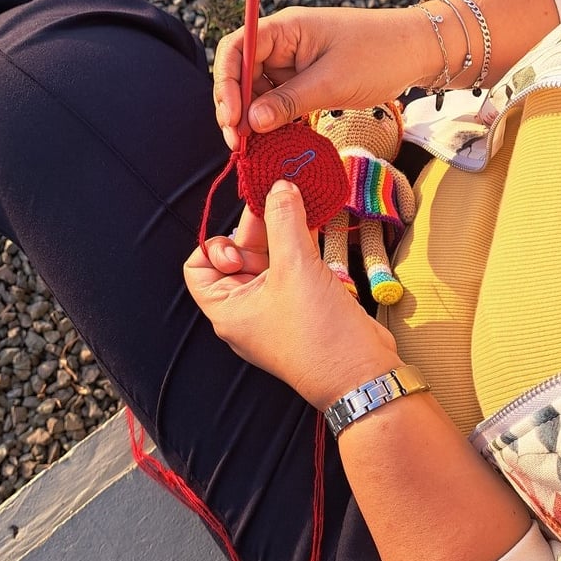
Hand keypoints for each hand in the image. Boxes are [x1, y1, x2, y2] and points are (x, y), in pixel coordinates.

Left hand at [184, 180, 400, 409]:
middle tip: (279, 199)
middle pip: (238, 256)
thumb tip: (278, 186)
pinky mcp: (304, 305)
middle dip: (258, 228)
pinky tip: (317, 224)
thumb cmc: (316, 331)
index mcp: (227, 309)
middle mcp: (246, 309)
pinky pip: (295, 269)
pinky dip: (303, 246)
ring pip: (270, 259)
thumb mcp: (295, 267)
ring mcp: (276, 308)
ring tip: (300, 203)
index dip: (216, 244)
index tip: (244, 233)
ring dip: (284, 232)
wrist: (362, 374)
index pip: (198, 267)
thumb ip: (284, 221)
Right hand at [213, 5, 429, 149]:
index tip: (232, 118)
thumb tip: (251, 123)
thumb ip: (288, 102)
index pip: (236, 48)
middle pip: (241, 73)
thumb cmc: (378, 54)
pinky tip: (271, 141)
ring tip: (253, 148)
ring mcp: (293, 62)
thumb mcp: (331, 82)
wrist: (418, 51)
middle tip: (238, 144)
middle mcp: (283, 42)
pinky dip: (272, 120)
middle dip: (236, 107)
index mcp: (285, 28)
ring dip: (252, 118)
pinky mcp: (305, 79)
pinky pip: (278, 100)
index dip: (226, 83)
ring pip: (258, 91)